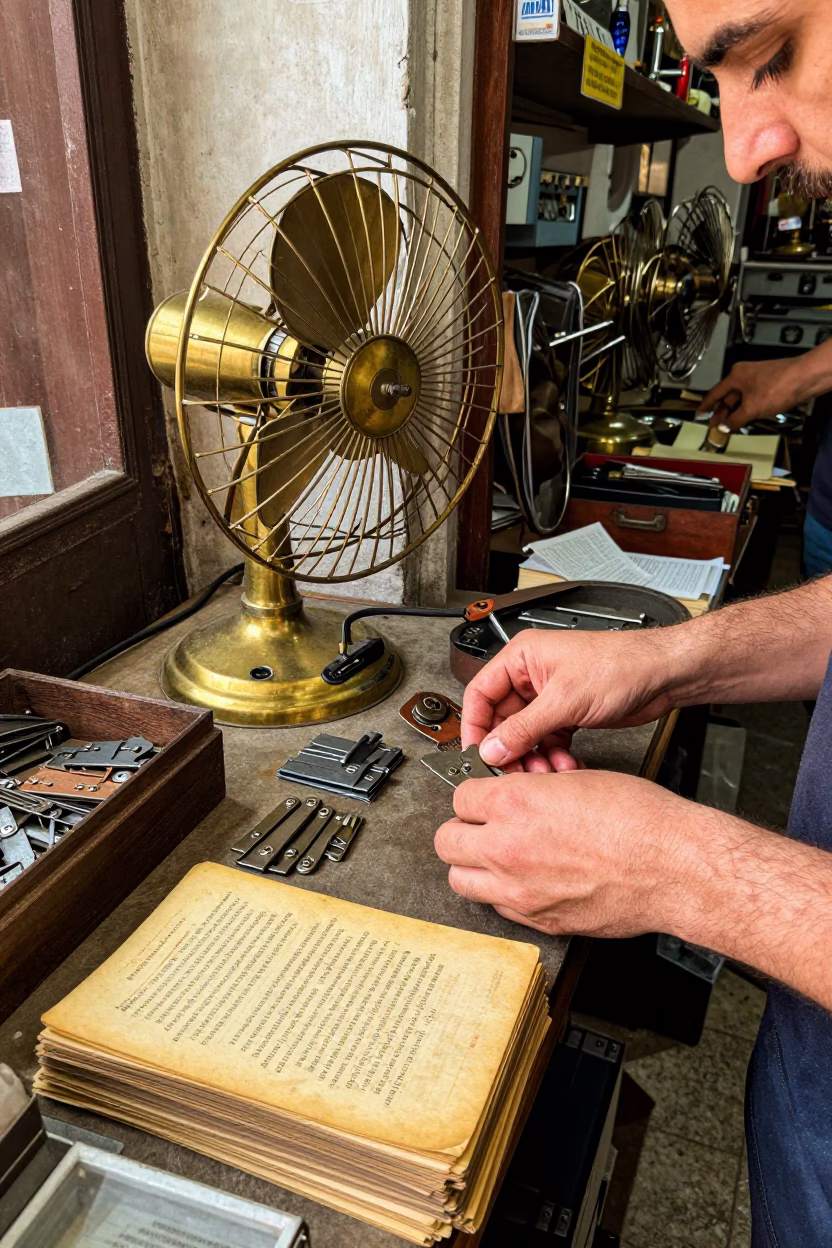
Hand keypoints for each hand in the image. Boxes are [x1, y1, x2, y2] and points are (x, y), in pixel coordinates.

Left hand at [434, 769, 701, 937]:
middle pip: (446, 841)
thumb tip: (516, 795)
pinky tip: (523, 880)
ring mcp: (519, 890)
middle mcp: (508, 848)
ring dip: (472, 866)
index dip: (473, 797)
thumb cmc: (639, 820)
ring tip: (493, 856)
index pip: (459, 798)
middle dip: (462, 830)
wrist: (673, 867)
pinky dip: (501, 893)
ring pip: (459, 880)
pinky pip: (495, 907)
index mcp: (515, 804)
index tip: (482, 799)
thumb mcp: (577, 780)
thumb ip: (533, 789)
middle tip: (479, 827)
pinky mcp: (538, 920)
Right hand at [461, 628, 676, 770]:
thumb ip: (524, 728)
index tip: (476, 754)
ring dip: (532, 757)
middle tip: (511, 772)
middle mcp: (532, 676)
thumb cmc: (621, 664)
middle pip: (502, 720)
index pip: (481, 694)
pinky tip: (563, 765)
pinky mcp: (568, 714)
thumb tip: (493, 749)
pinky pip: (547, 741)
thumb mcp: (564, 699)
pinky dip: (552, 756)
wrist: (661, 674)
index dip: (475, 726)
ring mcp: (550, 697)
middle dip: (509, 749)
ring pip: (525, 735)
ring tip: (543, 772)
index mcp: (522, 658)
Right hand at [697, 357, 805, 430]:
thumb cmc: (777, 387)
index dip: (706, 405)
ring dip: (735, 412)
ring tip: (729, 426)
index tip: (700, 413)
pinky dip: (746, 409)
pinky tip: (745, 418)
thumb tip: (724, 427)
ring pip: (741, 398)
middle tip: (715, 426)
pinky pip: (751, 398)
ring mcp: (757, 379)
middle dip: (722, 412)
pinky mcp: (768, 384)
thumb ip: (735, 419)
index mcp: (735, 376)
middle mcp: (744, 375)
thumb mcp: (752, 408)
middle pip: (728, 396)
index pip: (715, 393)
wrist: (804, 378)